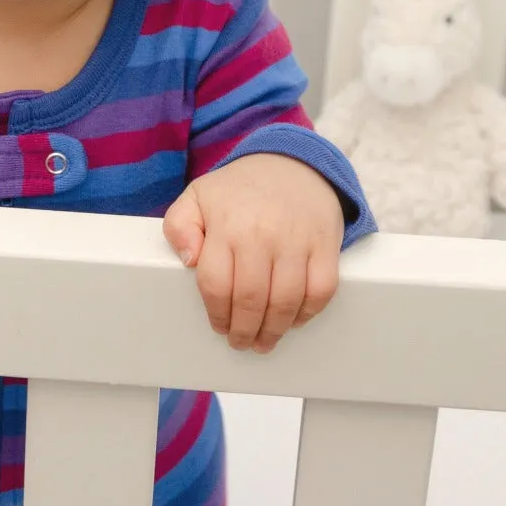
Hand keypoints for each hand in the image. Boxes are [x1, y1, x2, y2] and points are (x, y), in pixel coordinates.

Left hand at [163, 154, 343, 352]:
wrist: (291, 163)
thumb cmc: (240, 190)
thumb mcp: (197, 197)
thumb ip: (179, 226)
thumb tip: (188, 260)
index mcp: (227, 224)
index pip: (215, 284)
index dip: (216, 313)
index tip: (219, 326)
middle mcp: (262, 233)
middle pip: (250, 300)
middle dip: (243, 330)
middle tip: (241, 342)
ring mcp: (297, 240)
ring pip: (285, 301)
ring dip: (273, 330)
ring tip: (265, 340)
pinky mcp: (325, 244)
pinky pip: (321, 290)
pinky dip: (308, 313)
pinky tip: (293, 319)